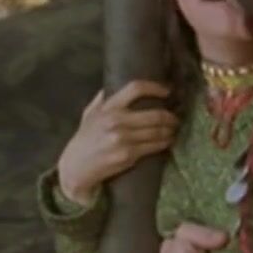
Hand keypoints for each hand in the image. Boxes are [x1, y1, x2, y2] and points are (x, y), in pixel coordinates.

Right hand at [56, 80, 177, 203]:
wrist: (76, 167)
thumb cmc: (84, 139)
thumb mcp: (89, 114)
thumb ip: (102, 99)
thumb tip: (115, 85)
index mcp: (108, 107)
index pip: (135, 89)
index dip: (155, 87)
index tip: (167, 92)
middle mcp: (117, 121)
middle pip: (155, 114)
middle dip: (170, 117)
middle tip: (176, 118)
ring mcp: (123, 139)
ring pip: (158, 131)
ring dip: (170, 131)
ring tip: (174, 129)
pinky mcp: (128, 155)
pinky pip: (154, 146)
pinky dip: (165, 143)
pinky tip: (168, 141)